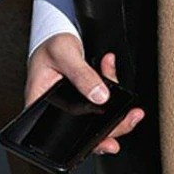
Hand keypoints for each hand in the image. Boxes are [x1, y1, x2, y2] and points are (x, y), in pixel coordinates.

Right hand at [25, 34, 144, 155]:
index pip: (61, 133)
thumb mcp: (65, 54)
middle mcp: (59, 107)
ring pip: (99, 114)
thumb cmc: (50, 44)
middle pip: (86, 129)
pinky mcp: (87, 91)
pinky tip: (109, 65)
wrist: (57, 29)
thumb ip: (82, 75)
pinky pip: (104, 94)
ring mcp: (75, 100)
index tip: (108, 143)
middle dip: (112, 128)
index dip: (87, 143)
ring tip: (131, 106)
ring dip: (118, 109)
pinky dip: (112, 82)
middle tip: (130, 120)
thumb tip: (101, 95)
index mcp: (42, 104)